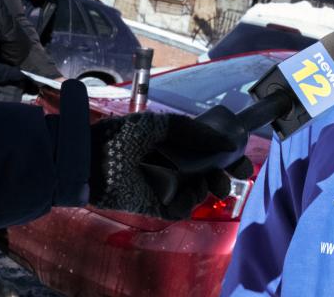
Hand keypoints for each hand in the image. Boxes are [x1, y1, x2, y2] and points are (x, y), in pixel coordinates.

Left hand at [88, 111, 248, 219]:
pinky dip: (192, 201)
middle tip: (239, 174)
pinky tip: (191, 191)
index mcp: (174, 147)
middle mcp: (173, 168)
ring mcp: (166, 189)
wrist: (91, 158)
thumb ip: (196, 132)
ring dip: (211, 187)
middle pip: (210, 176)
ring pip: (201, 193)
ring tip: (211, 182)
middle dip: (228, 175)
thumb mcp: (163, 125)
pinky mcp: (157, 207)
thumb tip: (229, 143)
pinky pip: (183, 209)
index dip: (228, 156)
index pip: (208, 154)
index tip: (241, 157)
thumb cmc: (123, 136)